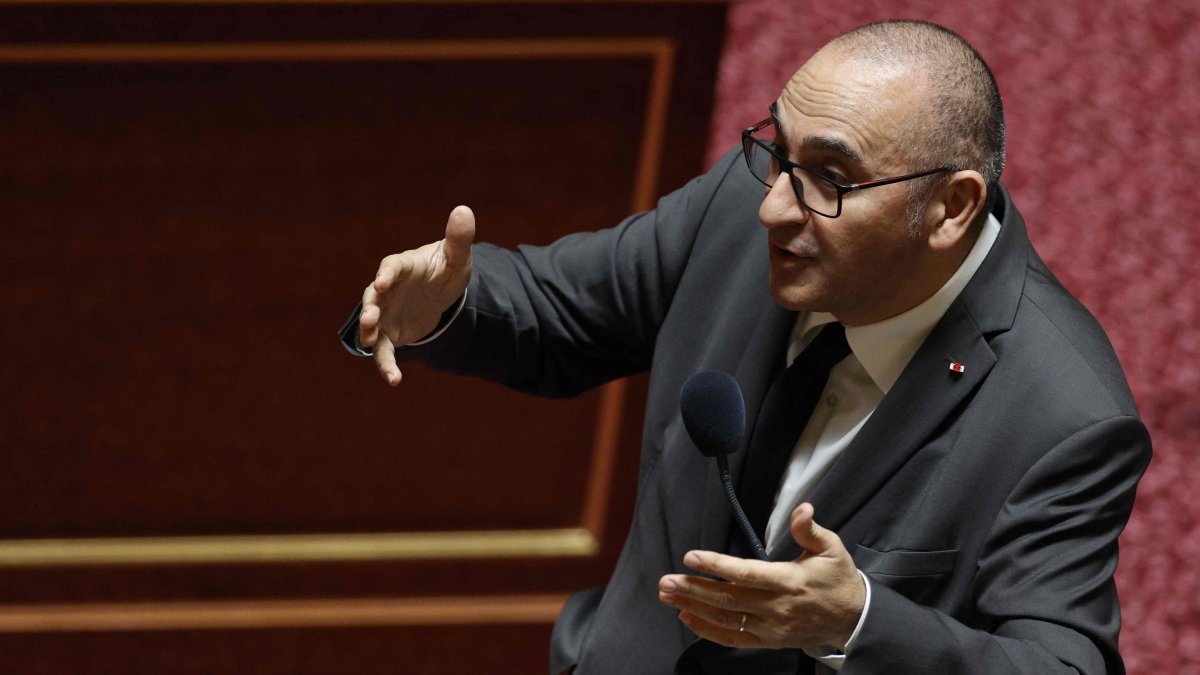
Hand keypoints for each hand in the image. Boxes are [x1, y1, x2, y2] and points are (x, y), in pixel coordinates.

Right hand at [359, 205, 474, 384]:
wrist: (441, 292)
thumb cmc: (447, 268)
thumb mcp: (458, 256)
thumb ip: (459, 238)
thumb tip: (464, 210)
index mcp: (403, 266)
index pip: (391, 267)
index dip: (386, 274)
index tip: (382, 282)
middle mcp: (388, 289)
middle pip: (373, 298)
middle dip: (370, 309)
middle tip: (369, 320)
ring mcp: (386, 312)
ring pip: (372, 325)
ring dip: (369, 334)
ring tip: (371, 344)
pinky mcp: (390, 334)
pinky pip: (384, 351)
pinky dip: (387, 365)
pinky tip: (394, 381)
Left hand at [657, 503, 864, 650]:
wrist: (853, 618)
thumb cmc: (838, 579)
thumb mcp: (832, 548)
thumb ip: (810, 530)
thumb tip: (803, 508)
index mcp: (789, 581)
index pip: (746, 573)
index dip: (717, 566)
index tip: (691, 556)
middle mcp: (777, 607)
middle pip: (728, 598)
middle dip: (694, 588)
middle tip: (666, 580)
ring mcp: (771, 627)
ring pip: (726, 618)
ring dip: (694, 607)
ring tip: (668, 595)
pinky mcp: (769, 641)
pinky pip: (734, 638)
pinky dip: (708, 631)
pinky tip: (687, 618)